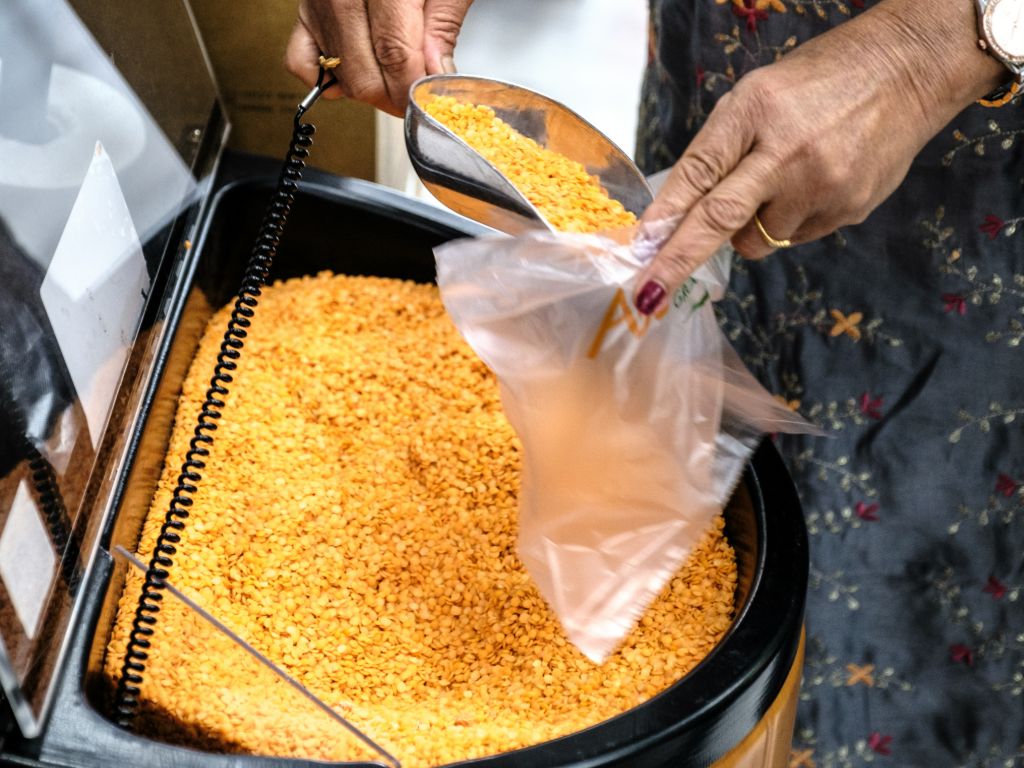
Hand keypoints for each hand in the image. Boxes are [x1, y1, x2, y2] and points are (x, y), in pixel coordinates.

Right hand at [285, 0, 473, 116]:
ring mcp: (318, 3)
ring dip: (368, 90)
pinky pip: (300, 62)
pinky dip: (326, 78)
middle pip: (363, 75)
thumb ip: (442, 25)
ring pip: (338, 74)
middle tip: (413, 94)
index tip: (427, 99)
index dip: (412, 88)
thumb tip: (437, 73)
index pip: (394, 54)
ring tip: (392, 78)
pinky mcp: (305, 12)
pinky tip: (355, 70)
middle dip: (392, 97)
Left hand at [632, 0, 1004, 315]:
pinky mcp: (849, 209)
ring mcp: (821, 184)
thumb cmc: (817, 83)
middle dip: (678, 260)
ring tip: (778, 185)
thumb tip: (675, 217)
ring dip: (750, 229)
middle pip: (719, 218)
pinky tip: (811, 185)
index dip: (664, 216)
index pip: (698, 172)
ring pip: (758, 241)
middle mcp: (787, 150)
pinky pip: (796, 239)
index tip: (638, 249)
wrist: (908, 71)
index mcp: (754, 110)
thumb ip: (719, 151)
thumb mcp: (757, 97)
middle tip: (649, 294)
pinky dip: (790, 223)